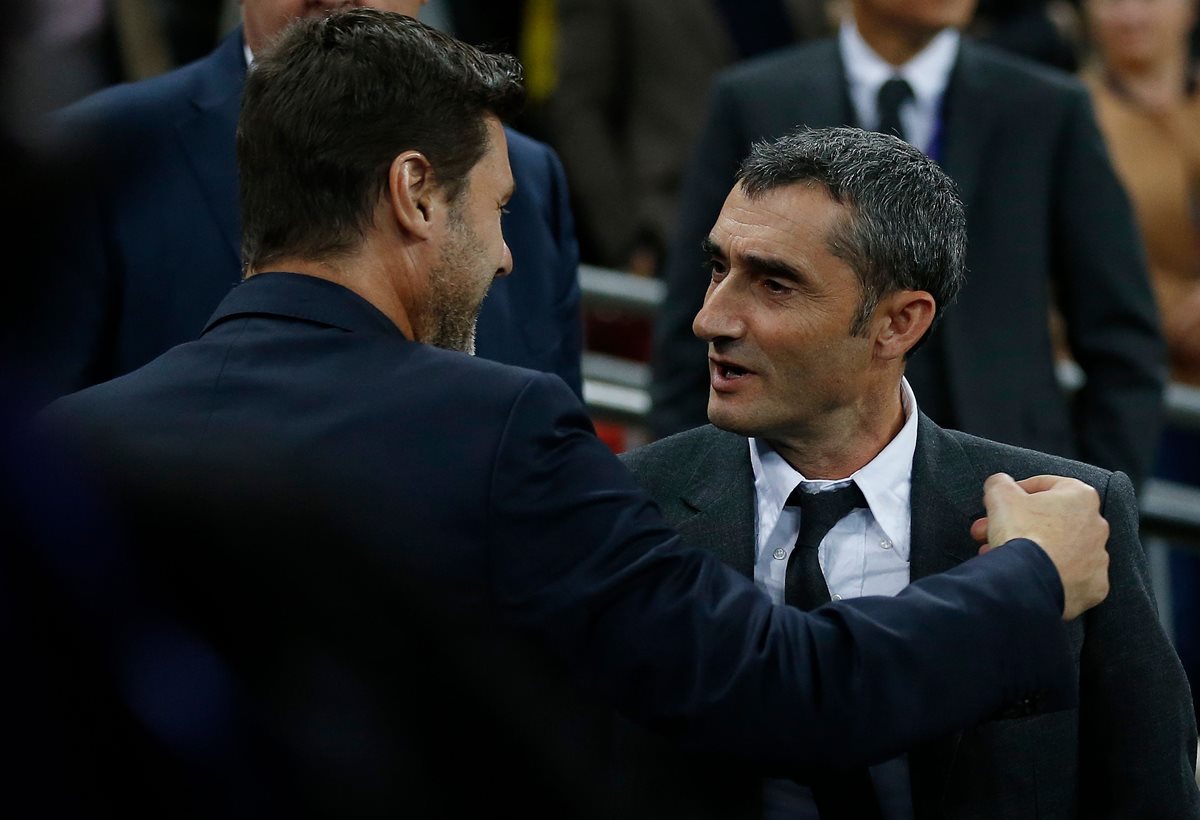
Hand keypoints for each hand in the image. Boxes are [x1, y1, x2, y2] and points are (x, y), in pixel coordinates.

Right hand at [974, 473, 1108, 619]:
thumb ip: (1000, 482)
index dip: (1017, 491)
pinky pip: (1067, 575)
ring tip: (1000, 554)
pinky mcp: (1093, 586)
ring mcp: (1097, 558)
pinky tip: (1025, 572)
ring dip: (1030, 548)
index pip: (1046, 485)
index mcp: (1080, 497)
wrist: (1032, 581)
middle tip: (992, 530)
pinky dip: (1047, 573)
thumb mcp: (999, 495)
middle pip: (1049, 519)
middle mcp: (1096, 526)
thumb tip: (1000, 483)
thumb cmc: (1022, 534)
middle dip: (1017, 523)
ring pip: (1057, 548)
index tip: (1002, 500)